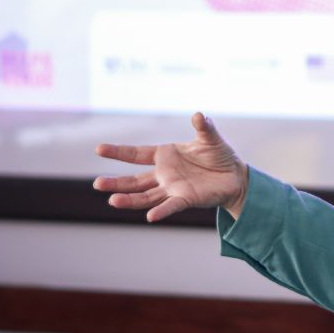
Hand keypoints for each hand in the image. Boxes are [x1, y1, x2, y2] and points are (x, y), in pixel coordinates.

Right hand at [94, 113, 249, 221]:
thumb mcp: (210, 138)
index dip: (118, 152)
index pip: (136, 154)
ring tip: (112, 201)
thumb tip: (199, 115)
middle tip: (97, 184)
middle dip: (116, 182)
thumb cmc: (219, 155)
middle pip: (134, 180)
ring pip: (146, 196)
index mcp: (164, 155)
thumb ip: (203, 127)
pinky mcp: (186, 199)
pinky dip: (161, 211)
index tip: (99, 149)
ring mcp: (172, 188)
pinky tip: (150, 217)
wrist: (236, 176)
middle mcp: (164, 174)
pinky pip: (170, 206)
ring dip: (130, 199)